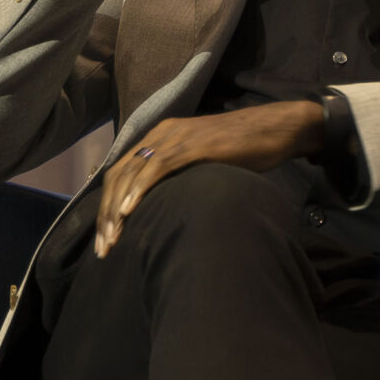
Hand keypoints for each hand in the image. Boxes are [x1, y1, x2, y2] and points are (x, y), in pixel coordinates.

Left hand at [94, 101, 326, 257]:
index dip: (108, 207)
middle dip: (107, 214)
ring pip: (133, 173)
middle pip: (119, 175)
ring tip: (113, 239)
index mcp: (160, 138)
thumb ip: (182, 177)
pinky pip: (159, 167)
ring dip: (118, 209)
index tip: (107, 240)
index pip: (121, 173)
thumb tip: (167, 208)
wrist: (275, 129)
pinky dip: (141, 189)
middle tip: (104, 249)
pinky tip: (130, 211)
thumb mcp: (203, 163)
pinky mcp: (193, 144)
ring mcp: (176, 137)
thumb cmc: (244, 150)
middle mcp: (161, 135)